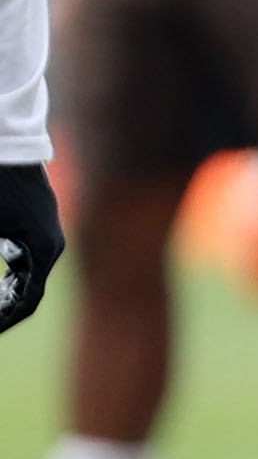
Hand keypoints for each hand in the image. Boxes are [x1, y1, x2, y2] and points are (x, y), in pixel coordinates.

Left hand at [0, 158, 61, 336]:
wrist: (7, 137)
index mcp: (41, 249)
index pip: (27, 302)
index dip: (4, 321)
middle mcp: (51, 244)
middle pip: (30, 291)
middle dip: (5, 308)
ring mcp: (47, 231)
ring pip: (28, 275)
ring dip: (8, 292)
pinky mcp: (37, 221)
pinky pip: (27, 258)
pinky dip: (11, 274)